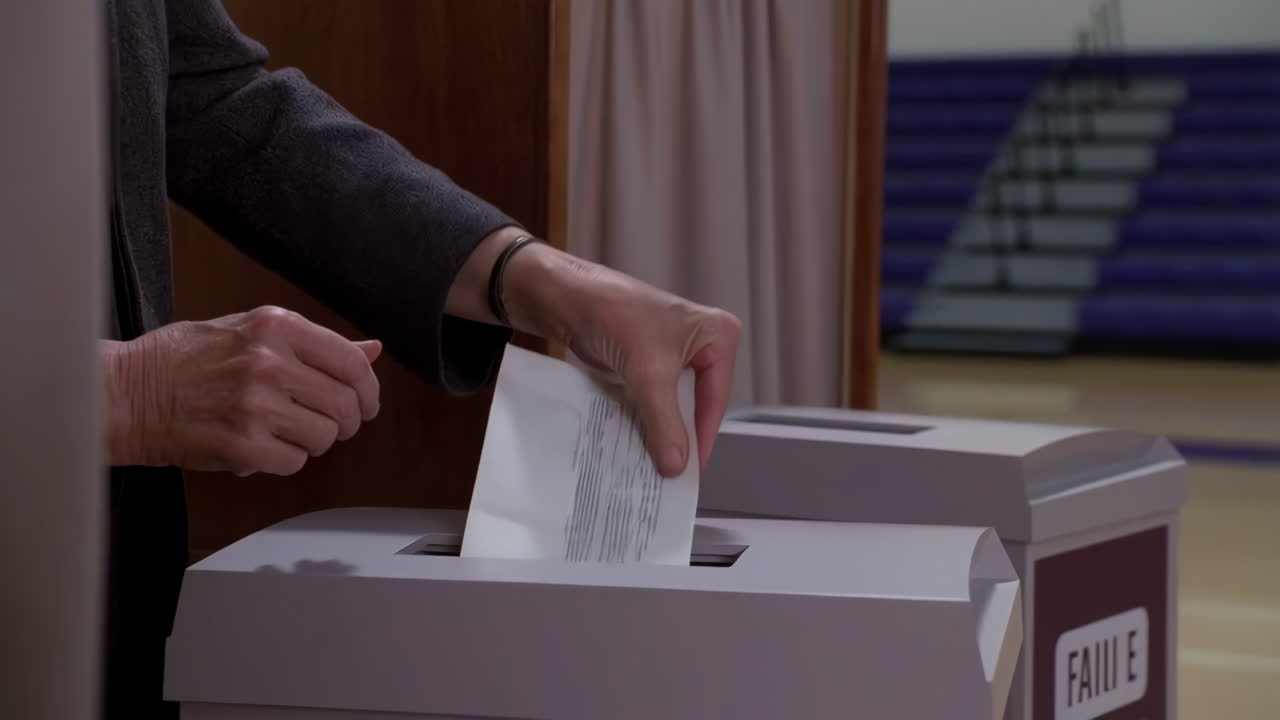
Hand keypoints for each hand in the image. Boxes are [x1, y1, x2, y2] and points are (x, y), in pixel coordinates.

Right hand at [102, 306, 381, 475]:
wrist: (125, 393)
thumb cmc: (184, 359)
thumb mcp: (250, 330)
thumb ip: (313, 343)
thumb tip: (372, 349)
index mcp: (275, 327)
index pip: (351, 362)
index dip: (368, 389)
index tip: (366, 402)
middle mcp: (269, 362)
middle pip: (345, 404)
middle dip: (347, 421)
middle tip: (332, 425)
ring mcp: (255, 406)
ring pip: (325, 436)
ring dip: (313, 441)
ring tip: (283, 431)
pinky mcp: (241, 446)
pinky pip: (295, 462)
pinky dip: (284, 460)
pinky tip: (260, 446)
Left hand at [501, 244, 741, 477]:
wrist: (566, 298)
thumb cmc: (613, 312)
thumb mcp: (648, 373)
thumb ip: (664, 422)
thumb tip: (676, 464)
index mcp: (718, 336)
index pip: (716, 398)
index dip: (702, 436)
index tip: (690, 471)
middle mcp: (702, 344)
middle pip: (697, 403)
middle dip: (680, 435)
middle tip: (668, 473)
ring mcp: (674, 354)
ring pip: (673, 404)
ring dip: (659, 430)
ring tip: (650, 464)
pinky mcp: (648, 363)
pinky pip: (652, 400)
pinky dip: (643, 419)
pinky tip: (635, 442)